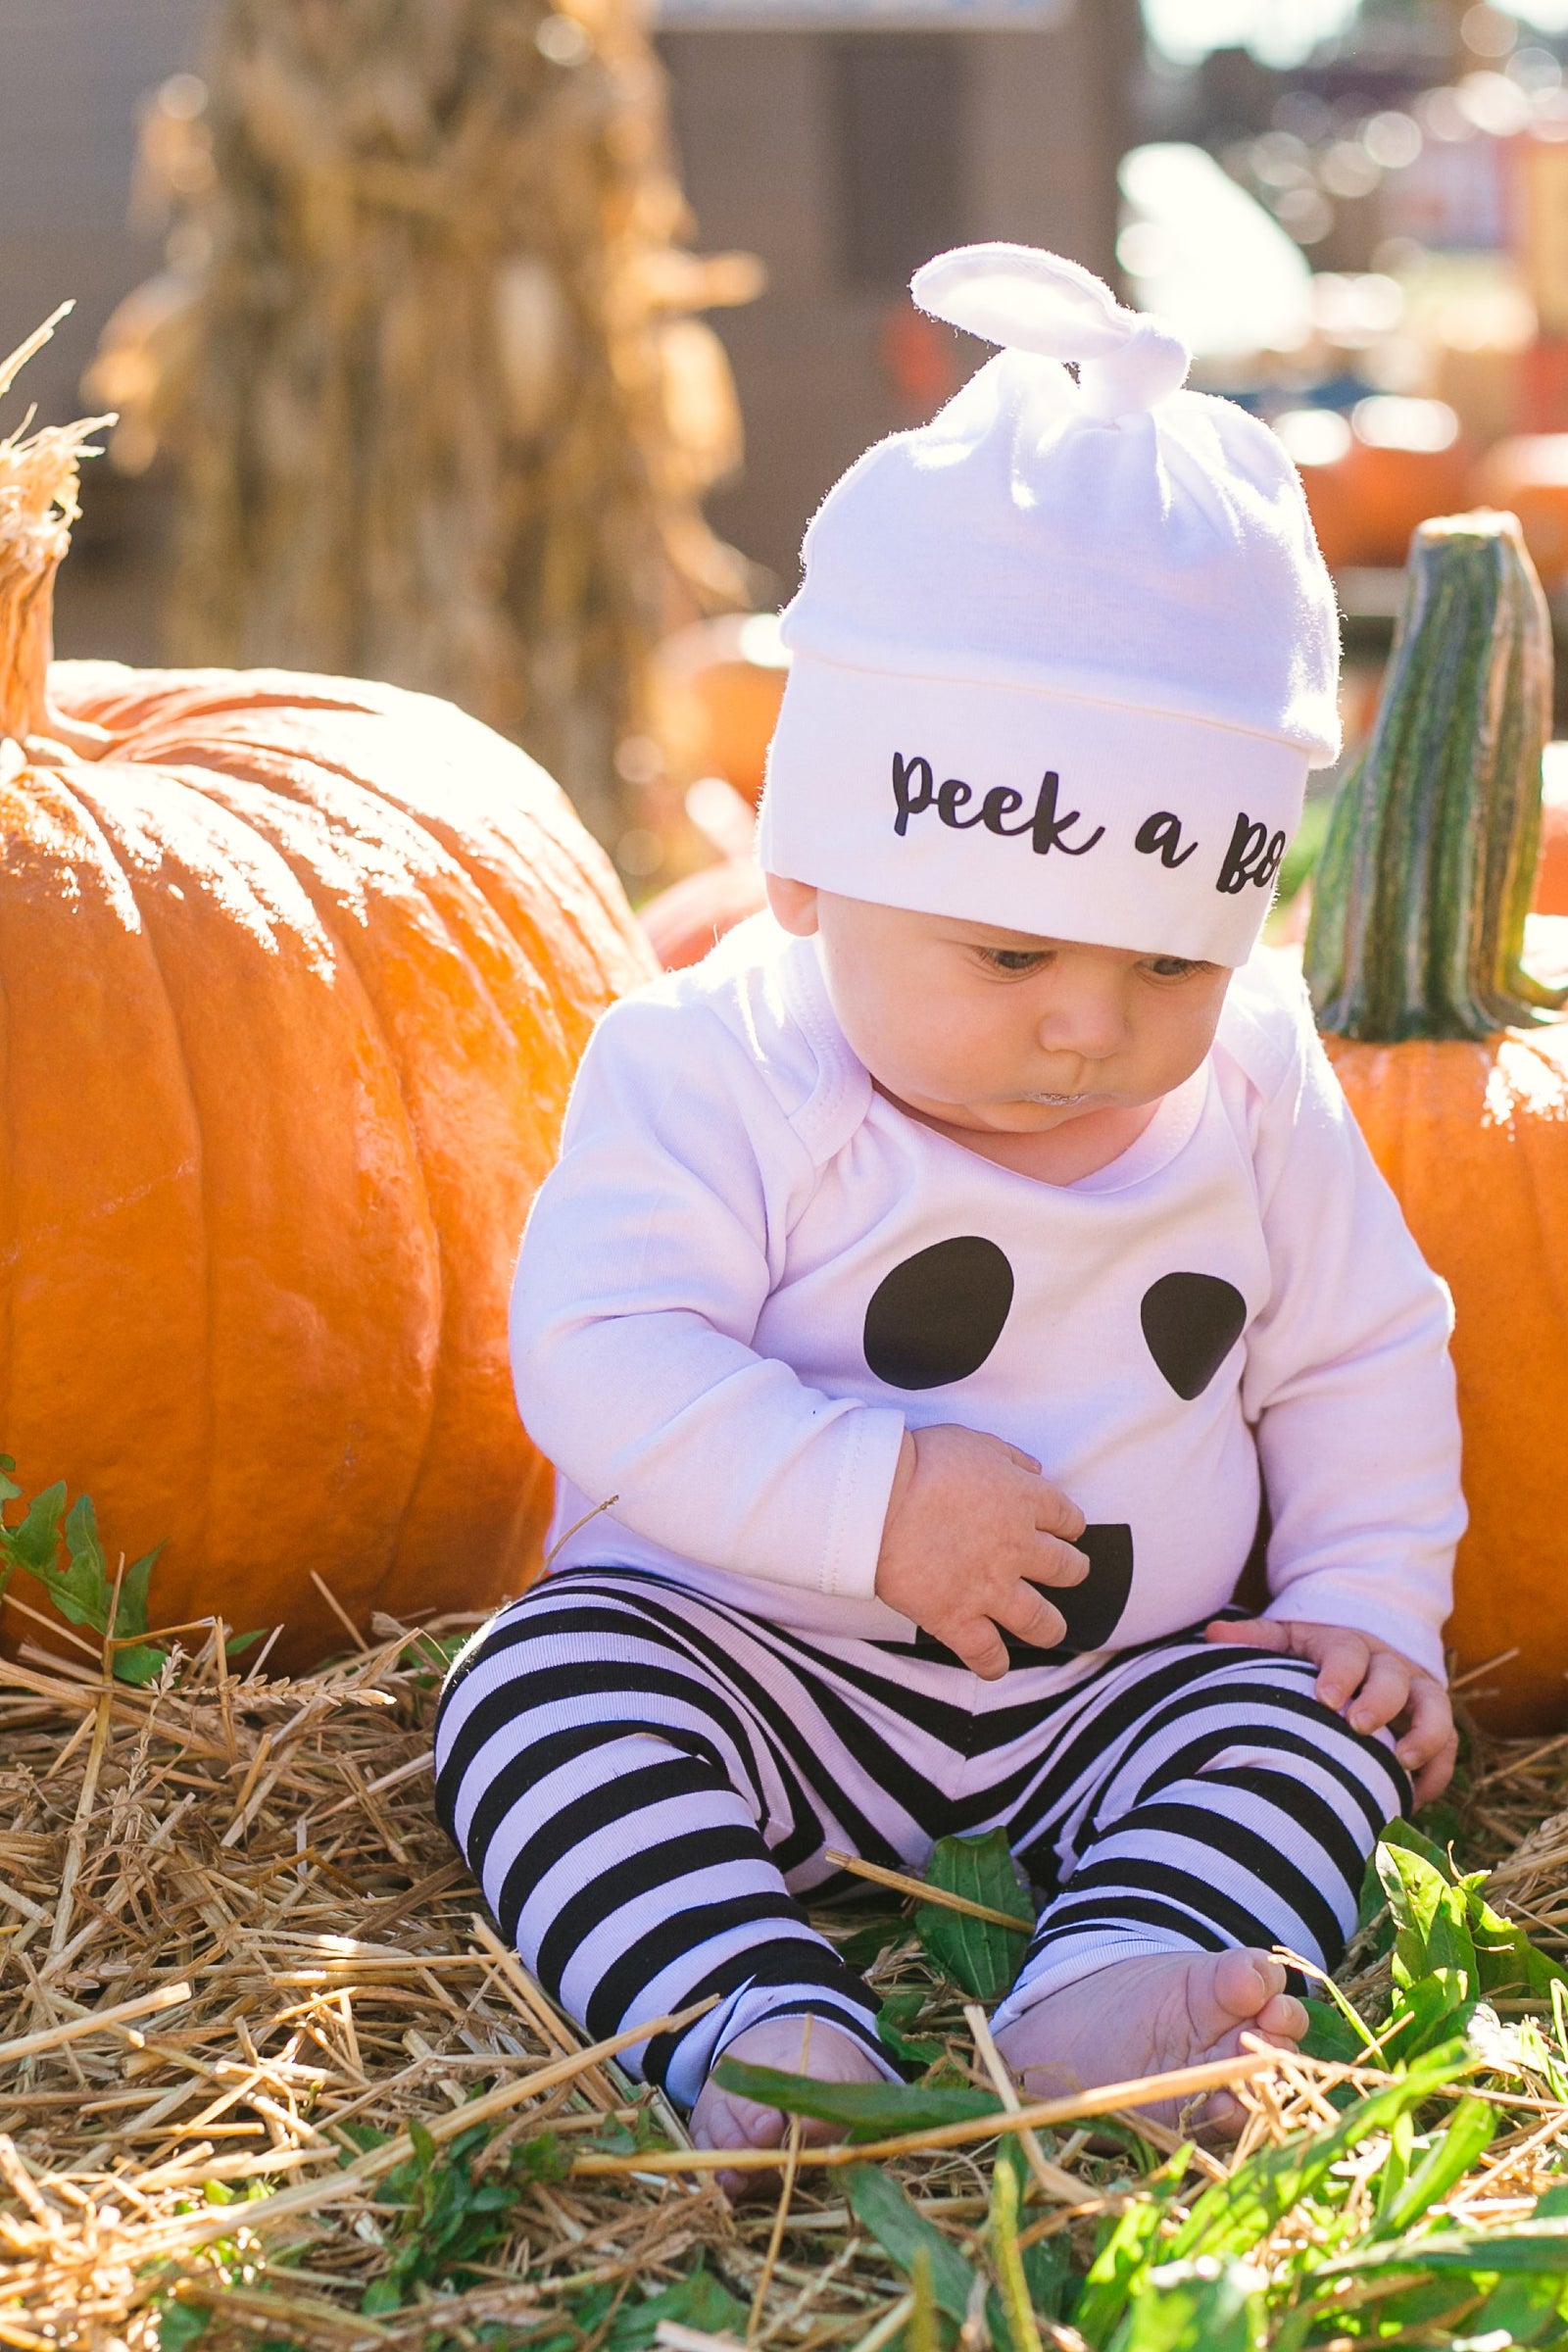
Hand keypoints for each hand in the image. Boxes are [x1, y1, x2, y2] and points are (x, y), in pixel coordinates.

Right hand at [875, 1425, 1088, 1679]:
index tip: (1062, 1529)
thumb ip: (1011, 1458)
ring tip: (1048, 1629)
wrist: (875, 1497)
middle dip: (1071, 1571)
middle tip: (1064, 1572)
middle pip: (1068, 1569)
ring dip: (1050, 1627)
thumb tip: (1036, 1470)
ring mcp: (991, 1588)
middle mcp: (1019, 1548)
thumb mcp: (973, 1441)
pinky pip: (986, 1655)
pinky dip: (992, 1664)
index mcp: (1026, 1501)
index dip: (1068, 1525)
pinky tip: (994, 1665)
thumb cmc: (920, 1462)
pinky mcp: (957, 1618)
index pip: (1069, 1518)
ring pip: (1042, 1622)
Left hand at [1205, 1616, 1455, 1806]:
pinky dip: (1438, 1771)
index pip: (1347, 1653)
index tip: (1325, 1699)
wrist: (1367, 1647)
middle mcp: (1388, 1664)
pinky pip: (1448, 1745)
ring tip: (1403, 1764)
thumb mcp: (1287, 1637)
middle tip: (1359, 1727)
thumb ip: (1255, 1638)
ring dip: (1424, 1734)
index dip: (1339, 1674)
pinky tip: (1415, 1797)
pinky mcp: (1434, 1720)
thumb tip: (1211, 1634)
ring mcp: (1417, 1692)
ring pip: (1434, 1708)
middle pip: (1393, 1677)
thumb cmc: (1315, 1651)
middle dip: (1379, 1701)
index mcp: (1348, 1643)